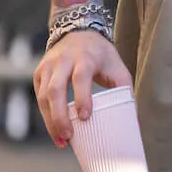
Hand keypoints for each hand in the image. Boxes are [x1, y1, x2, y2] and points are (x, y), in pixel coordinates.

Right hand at [34, 31, 131, 146]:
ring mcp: (48, 66)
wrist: (78, 32)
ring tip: (61, 140)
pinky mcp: (39, 73)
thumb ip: (124, 89)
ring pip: (43, 96)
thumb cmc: (101, 54)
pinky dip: (46, 115)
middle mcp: (63, 61)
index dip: (82, 97)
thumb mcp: (117, 66)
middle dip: (60, 116)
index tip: (85, 117)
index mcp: (85, 57)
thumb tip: (132, 118)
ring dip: (50, 121)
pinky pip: (39, 97)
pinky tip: (55, 128)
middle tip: (68, 137)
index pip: (81, 77)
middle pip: (56, 90)